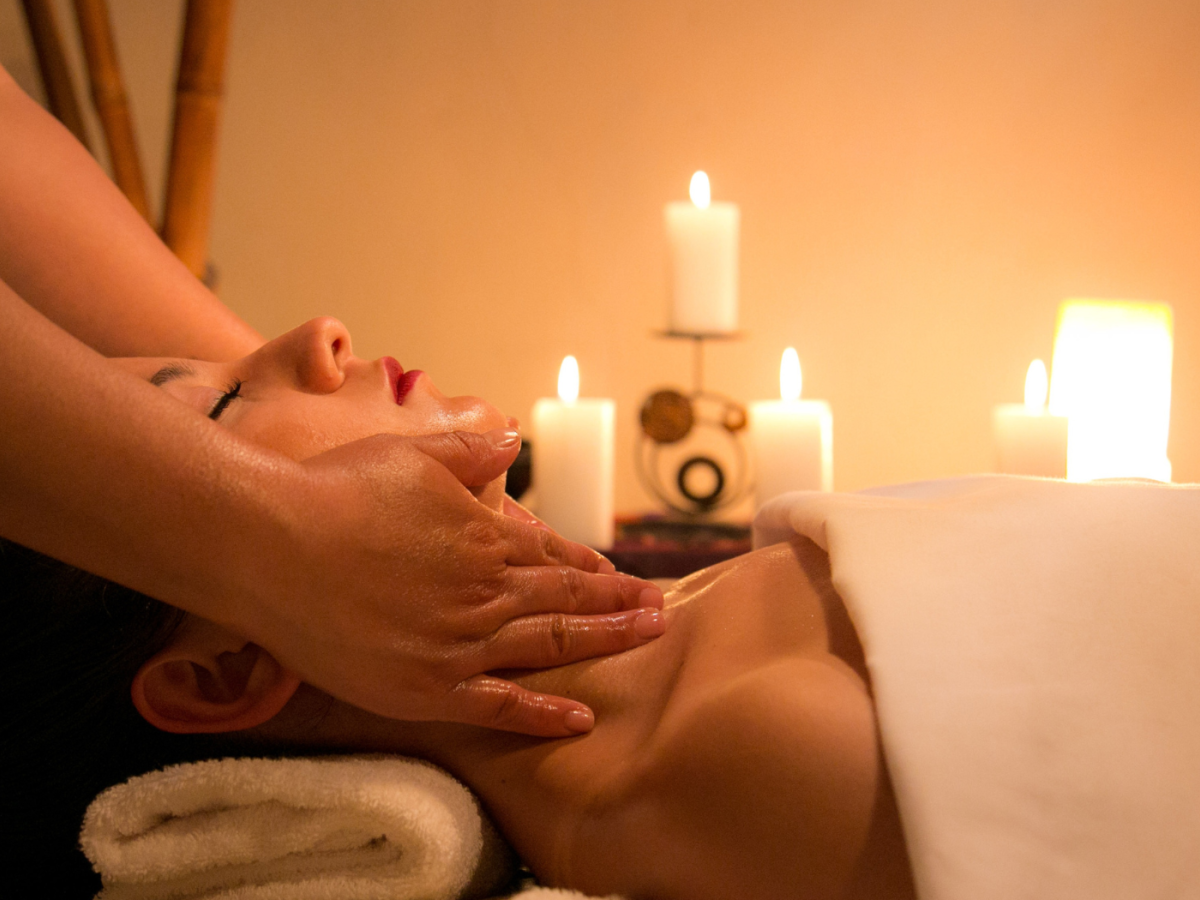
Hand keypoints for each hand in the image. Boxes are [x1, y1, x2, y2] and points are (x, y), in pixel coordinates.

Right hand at [235, 428, 664, 737]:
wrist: (270, 545)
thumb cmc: (339, 492)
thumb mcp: (415, 453)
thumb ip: (473, 451)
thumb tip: (514, 437)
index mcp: (485, 539)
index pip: (554, 558)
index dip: (591, 568)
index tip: (623, 576)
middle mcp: (485, 594)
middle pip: (566, 602)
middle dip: (619, 606)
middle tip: (661, 613)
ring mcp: (459, 645)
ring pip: (548, 648)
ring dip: (603, 643)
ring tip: (646, 642)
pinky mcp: (426, 689)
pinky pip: (498, 708)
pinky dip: (541, 715)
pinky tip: (579, 719)